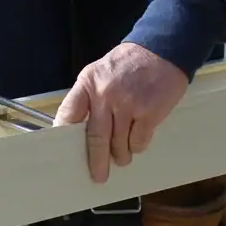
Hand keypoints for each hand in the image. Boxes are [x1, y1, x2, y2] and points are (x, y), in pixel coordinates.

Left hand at [54, 42, 188, 183]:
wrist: (162, 50)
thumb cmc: (128, 65)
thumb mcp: (99, 72)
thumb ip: (87, 98)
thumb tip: (74, 130)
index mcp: (88, 83)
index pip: (69, 113)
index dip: (64, 134)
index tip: (63, 152)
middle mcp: (106, 95)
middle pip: (95, 138)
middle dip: (97, 162)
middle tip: (98, 176)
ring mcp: (128, 105)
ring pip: (119, 145)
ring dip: (121, 155)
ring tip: (123, 155)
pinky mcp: (148, 113)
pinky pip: (138, 142)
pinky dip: (137, 146)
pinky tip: (137, 140)